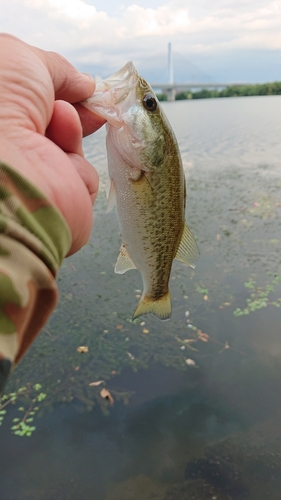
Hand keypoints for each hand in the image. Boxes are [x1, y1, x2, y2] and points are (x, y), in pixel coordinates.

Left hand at [0, 34, 104, 254]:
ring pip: (70, 150)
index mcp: (3, 118)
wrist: (7, 165)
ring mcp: (34, 174)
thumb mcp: (24, 61)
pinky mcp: (57, 203)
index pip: (35, 101)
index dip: (60, 89)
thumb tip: (83, 83)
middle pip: (56, 124)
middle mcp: (12, 146)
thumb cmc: (2, 105)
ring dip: (71, 132)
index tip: (80, 85)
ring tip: (60, 122)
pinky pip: (81, 179)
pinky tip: (63, 163)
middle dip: (74, 109)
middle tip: (89, 103)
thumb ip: (56, 68)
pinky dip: (78, 168)